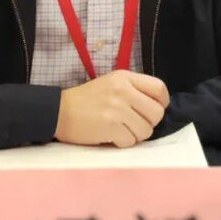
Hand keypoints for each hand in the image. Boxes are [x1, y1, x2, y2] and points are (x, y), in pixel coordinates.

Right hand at [55, 70, 169, 147]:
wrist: (59, 111)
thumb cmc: (87, 99)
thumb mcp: (112, 83)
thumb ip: (134, 90)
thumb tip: (159, 107)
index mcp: (125, 77)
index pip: (159, 88)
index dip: (161, 103)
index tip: (152, 110)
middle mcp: (123, 91)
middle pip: (157, 113)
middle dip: (148, 123)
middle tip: (133, 123)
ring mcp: (117, 109)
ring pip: (146, 131)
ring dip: (134, 134)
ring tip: (119, 128)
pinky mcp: (110, 127)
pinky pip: (130, 142)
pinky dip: (121, 142)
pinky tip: (110, 135)